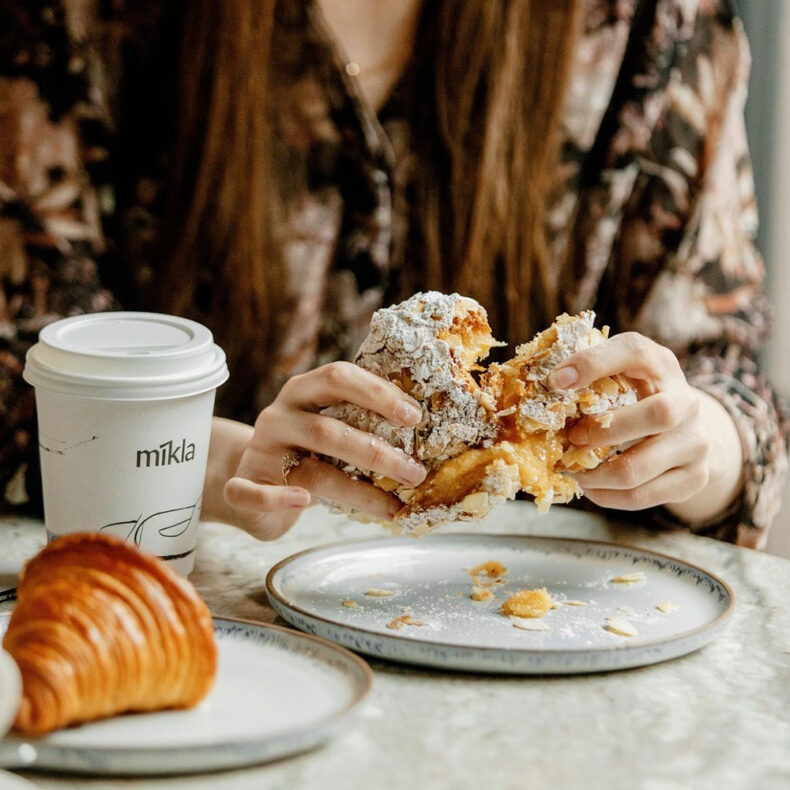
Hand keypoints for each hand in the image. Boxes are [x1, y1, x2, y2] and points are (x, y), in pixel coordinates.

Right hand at [222, 362, 425, 539]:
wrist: (251, 477)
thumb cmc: (306, 450)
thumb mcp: (329, 425)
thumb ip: (361, 420)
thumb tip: (426, 427)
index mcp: (303, 391)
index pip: (339, 377)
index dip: (377, 393)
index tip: (414, 416)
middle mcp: (280, 416)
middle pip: (328, 430)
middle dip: (377, 453)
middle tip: (415, 472)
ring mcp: (260, 451)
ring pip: (310, 472)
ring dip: (358, 492)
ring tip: (394, 507)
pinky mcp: (242, 486)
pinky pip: (251, 494)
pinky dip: (278, 500)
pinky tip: (304, 503)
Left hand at [549, 332, 742, 522]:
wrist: (686, 430)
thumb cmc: (635, 397)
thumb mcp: (619, 375)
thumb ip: (588, 376)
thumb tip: (540, 388)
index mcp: (659, 364)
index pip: (634, 351)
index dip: (593, 363)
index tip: (556, 381)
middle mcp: (687, 400)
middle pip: (657, 414)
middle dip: (602, 432)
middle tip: (571, 439)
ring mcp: (696, 441)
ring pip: (639, 468)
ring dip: (594, 474)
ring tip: (572, 470)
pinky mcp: (695, 477)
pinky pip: (641, 496)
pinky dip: (606, 496)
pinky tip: (591, 486)